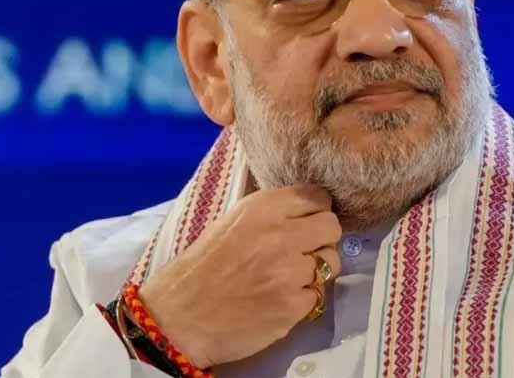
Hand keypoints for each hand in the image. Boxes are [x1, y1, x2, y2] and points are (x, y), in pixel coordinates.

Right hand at [136, 184, 342, 366]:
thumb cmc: (203, 266)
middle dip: (322, 239)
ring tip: (289, 279)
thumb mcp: (233, 221)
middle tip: (304, 252)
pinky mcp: (293, 305)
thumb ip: (272, 213)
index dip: (316, 212)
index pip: (318, 197)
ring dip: (315, 271)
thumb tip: (308, 211)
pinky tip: (279, 301)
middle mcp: (282, 234)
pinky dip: (303, 300)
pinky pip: (317, 296)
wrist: (180, 315)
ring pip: (331, 263)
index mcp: (264, 208)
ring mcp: (290, 271)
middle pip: (332, 228)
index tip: (307, 224)